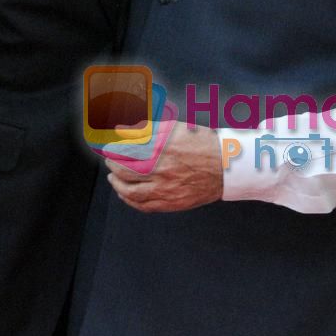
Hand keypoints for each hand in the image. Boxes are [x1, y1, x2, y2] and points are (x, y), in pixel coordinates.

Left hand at [106, 123, 221, 211]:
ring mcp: (166, 189)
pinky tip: (125, 194)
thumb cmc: (202, 144)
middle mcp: (162, 170)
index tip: (109, 148)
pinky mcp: (171, 203)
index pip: (127, 151)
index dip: (114, 150)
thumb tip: (124, 131)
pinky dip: (130, 201)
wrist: (226, 165)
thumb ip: (147, 130)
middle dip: (113, 165)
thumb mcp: (175, 128)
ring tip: (113, 178)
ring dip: (117, 184)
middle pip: (125, 171)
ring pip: (131, 192)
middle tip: (110, 161)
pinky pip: (144, 206)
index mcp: (162, 148)